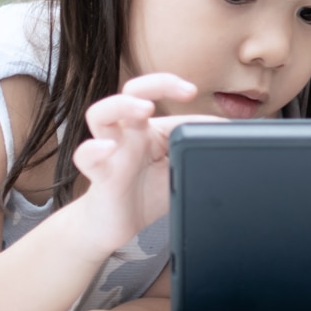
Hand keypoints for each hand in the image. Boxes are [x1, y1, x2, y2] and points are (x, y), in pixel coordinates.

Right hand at [71, 72, 206, 253]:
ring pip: (100, 114)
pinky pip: (86, 157)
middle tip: (181, 91)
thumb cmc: (144, 192)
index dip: (172, 85)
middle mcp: (128, 133)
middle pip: (129, 92)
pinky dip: (94, 150)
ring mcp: (112, 151)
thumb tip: (224, 127)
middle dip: (153, 85)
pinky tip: (107, 148)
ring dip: (122, 105)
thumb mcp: (177, 166)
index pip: (156, 94)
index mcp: (147, 128)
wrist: (114, 226)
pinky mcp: (100, 175)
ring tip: (144, 109)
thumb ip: (194, 145)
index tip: (191, 90)